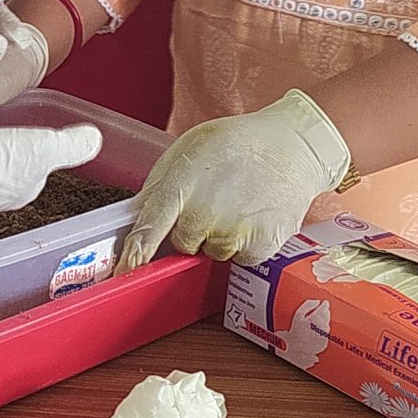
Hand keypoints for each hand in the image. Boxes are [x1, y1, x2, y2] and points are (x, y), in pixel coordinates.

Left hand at [119, 90, 351, 269]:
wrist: (294, 147)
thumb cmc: (238, 144)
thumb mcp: (190, 149)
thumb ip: (161, 184)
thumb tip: (138, 217)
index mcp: (181, 184)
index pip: (149, 228)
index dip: (134, 254)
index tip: (123, 274)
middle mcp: (204, 212)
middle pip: (182, 244)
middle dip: (192, 229)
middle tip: (213, 202)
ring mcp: (232, 232)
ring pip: (212, 254)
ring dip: (220, 237)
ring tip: (238, 204)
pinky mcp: (259, 248)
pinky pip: (239, 259)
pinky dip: (245, 244)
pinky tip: (254, 215)